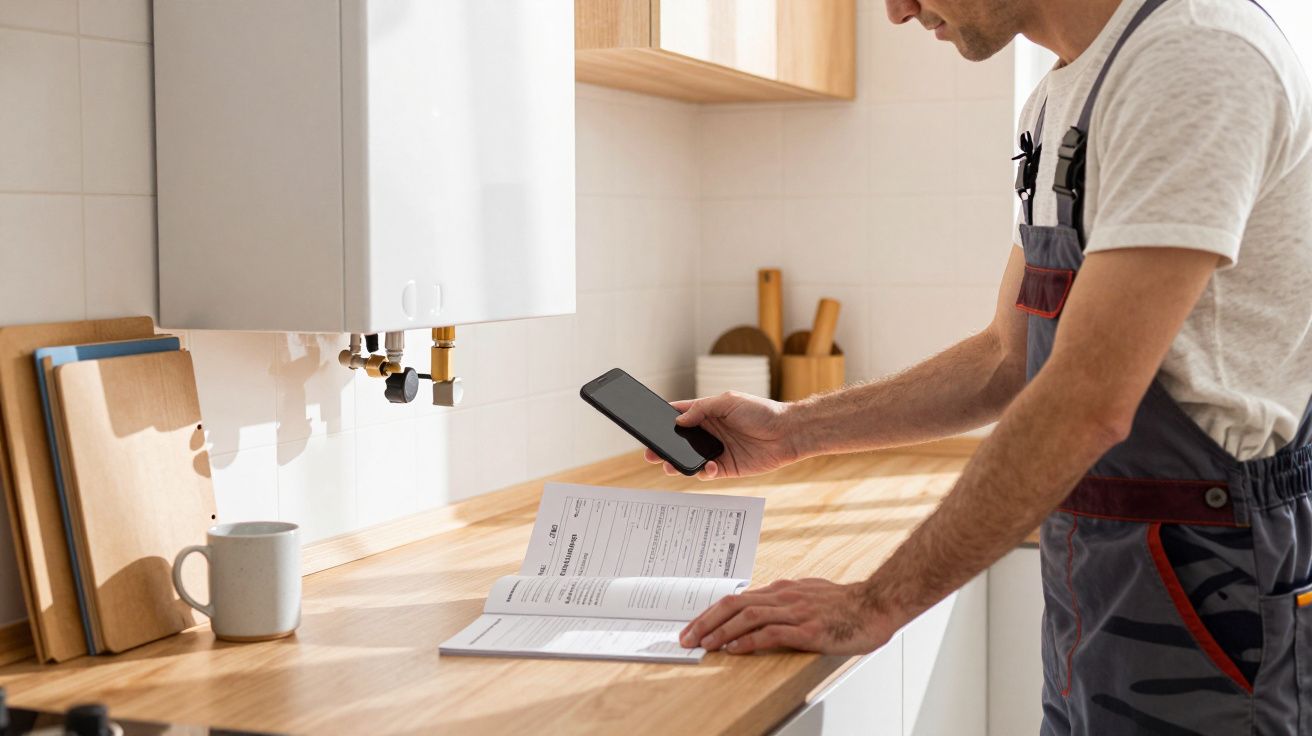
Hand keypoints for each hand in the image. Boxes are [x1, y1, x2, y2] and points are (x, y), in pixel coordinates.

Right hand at [646, 392, 801, 479]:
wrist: (787, 432)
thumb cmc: (761, 411)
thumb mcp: (728, 401)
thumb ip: (702, 409)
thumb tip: (679, 420)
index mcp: (708, 414)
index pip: (680, 416)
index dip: (664, 420)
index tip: (647, 423)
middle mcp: (710, 433)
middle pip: (680, 441)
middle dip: (664, 447)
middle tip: (650, 452)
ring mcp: (717, 451)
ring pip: (690, 460)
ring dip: (678, 463)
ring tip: (669, 465)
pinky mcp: (727, 468)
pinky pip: (707, 473)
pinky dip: (704, 472)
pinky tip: (709, 467)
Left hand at [678, 578, 896, 655]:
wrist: (877, 605)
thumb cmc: (846, 604)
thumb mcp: (809, 594)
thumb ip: (785, 600)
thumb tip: (762, 605)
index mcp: (782, 590)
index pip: (737, 599)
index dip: (711, 612)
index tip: (693, 626)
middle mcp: (784, 597)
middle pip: (734, 604)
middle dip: (706, 621)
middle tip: (686, 637)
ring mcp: (795, 612)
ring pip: (748, 616)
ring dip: (721, 631)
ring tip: (704, 644)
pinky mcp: (808, 630)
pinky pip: (772, 633)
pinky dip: (749, 641)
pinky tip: (734, 649)